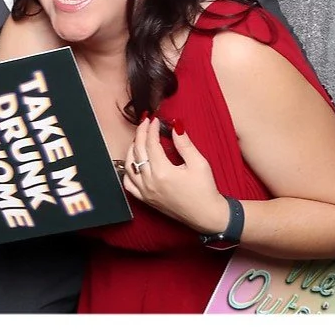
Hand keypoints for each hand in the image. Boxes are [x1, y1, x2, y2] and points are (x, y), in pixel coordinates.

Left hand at [125, 116, 225, 231]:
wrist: (206, 215)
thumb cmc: (204, 190)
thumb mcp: (199, 163)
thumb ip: (184, 143)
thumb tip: (175, 126)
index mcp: (163, 172)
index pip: (151, 144)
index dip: (152, 129)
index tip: (155, 119)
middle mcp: (150, 182)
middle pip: (138, 151)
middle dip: (141, 134)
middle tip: (146, 122)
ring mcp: (146, 192)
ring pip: (130, 166)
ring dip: (132, 149)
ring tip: (140, 138)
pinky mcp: (146, 200)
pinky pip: (129, 184)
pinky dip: (128, 170)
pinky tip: (134, 162)